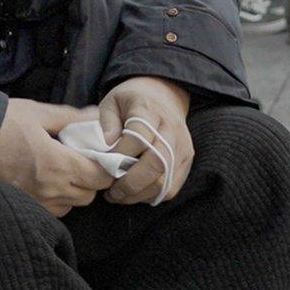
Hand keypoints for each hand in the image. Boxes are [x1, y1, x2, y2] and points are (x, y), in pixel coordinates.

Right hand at [0, 98, 114, 215]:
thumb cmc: (1, 123)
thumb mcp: (38, 114)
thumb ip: (71, 117)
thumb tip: (96, 115)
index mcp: (58, 164)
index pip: (100, 177)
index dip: (106, 167)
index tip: (100, 156)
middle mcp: (50, 189)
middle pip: (89, 195)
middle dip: (91, 180)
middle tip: (81, 161)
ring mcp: (35, 202)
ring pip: (70, 206)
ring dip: (73, 192)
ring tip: (61, 171)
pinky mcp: (22, 208)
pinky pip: (51, 212)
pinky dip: (55, 200)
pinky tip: (44, 182)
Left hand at [97, 77, 193, 205]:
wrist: (164, 95)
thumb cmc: (132, 101)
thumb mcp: (112, 101)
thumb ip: (106, 121)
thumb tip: (107, 145)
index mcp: (149, 110)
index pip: (138, 137)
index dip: (120, 155)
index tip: (103, 163)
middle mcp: (170, 128)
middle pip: (156, 163)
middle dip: (130, 184)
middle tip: (111, 192)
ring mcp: (182, 145)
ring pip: (164, 181)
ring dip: (139, 194)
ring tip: (119, 195)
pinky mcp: (187, 159)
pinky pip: (171, 188)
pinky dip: (151, 195)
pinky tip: (136, 192)